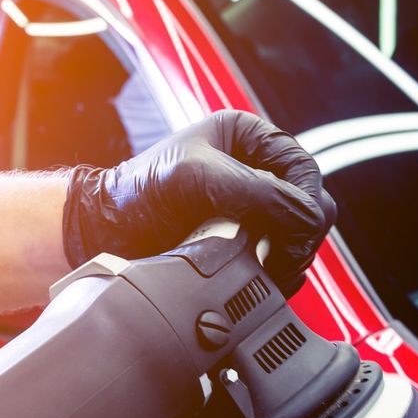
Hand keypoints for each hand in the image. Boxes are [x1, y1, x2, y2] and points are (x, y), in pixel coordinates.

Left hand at [63, 110, 336, 294]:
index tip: (294, 232)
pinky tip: (254, 278)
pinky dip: (276, 274)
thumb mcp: (198, 177)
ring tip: (259, 270)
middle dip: (299, 236)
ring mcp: (253, 211)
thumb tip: (307, 218)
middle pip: (310, 206)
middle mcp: (256, 172)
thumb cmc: (139, 192)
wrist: (106, 234)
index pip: (305, 170)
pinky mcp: (245, 245)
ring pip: (301, 239)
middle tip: (274, 259)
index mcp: (249, 139)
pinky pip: (281, 262)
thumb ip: (257, 191)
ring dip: (288, 259)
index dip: (306, 202)